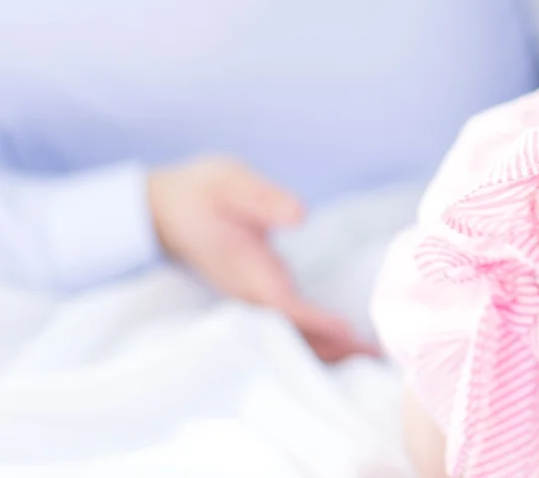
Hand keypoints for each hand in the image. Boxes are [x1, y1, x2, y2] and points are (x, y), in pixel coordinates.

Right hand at [147, 155, 375, 361]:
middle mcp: (248, 289)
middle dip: (330, 345)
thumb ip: (264, 197)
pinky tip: (339, 336)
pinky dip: (314, 331)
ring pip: (290, 330)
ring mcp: (251, 293)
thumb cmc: (202, 191)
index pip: (283, 303)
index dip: (314, 320)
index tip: (345, 330)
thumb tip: (300, 214)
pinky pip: (287, 320)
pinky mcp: (256, 289)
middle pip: (292, 329)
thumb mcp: (231, 182)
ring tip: (368, 354)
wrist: (163, 208)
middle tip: (375, 357)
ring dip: (326, 344)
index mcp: (246, 267)